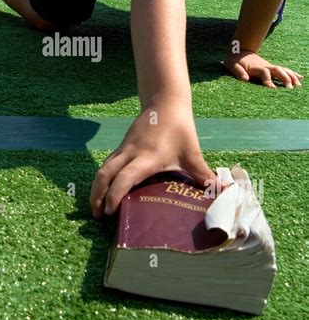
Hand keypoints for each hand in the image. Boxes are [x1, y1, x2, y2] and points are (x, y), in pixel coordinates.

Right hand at [89, 98, 214, 217]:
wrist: (165, 103)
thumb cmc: (179, 128)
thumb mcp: (192, 153)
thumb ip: (205, 175)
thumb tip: (224, 192)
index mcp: (146, 158)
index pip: (124, 178)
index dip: (114, 195)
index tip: (110, 211)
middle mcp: (130, 154)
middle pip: (104, 175)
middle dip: (96, 196)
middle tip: (96, 216)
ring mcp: (123, 149)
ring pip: (102, 169)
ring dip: (96, 188)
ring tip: (95, 207)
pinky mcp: (122, 147)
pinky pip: (107, 164)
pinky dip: (102, 179)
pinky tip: (104, 189)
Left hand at [223, 49, 302, 88]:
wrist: (239, 51)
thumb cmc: (234, 61)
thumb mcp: (231, 65)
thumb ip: (238, 72)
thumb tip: (245, 79)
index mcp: (255, 67)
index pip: (264, 73)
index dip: (268, 80)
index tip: (274, 89)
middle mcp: (265, 66)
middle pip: (277, 70)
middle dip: (285, 78)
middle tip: (290, 88)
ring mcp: (269, 66)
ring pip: (283, 69)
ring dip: (291, 76)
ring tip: (298, 86)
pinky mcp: (271, 67)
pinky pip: (284, 69)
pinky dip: (292, 73)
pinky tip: (300, 78)